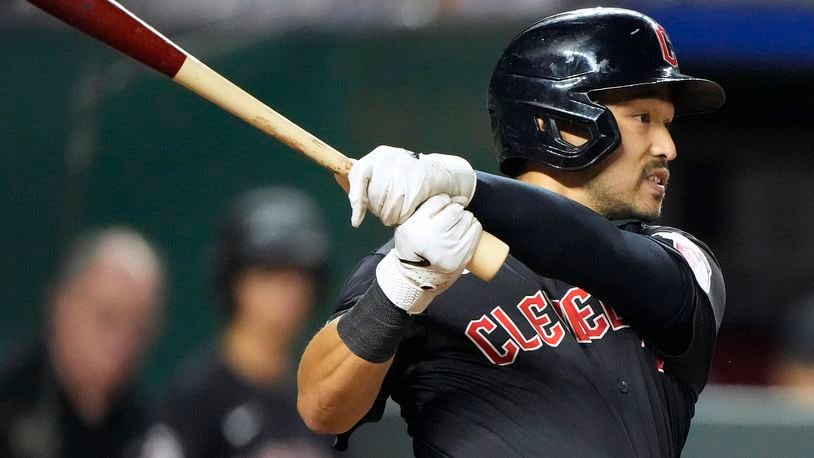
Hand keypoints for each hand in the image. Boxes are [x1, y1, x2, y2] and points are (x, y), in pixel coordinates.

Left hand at [348, 145, 475, 226]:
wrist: (438, 173)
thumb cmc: (404, 177)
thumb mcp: (381, 173)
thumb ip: (360, 179)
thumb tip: (336, 174)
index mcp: (377, 156)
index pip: (357, 177)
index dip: (356, 202)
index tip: (356, 221)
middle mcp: (388, 159)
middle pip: (373, 200)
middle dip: (380, 210)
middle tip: (390, 206)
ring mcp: (403, 170)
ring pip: (387, 209)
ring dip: (393, 216)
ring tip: (401, 207)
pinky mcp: (417, 183)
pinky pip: (402, 213)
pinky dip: (405, 217)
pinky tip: (411, 208)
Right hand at [376, 194, 481, 313]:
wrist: (417, 278)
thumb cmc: (412, 250)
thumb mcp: (406, 227)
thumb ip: (422, 210)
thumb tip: (454, 198)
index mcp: (416, 226)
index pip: (439, 201)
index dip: (443, 201)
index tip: (442, 206)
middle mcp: (434, 236)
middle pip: (455, 209)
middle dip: (454, 210)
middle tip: (449, 218)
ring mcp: (450, 246)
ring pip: (467, 218)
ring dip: (464, 218)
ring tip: (456, 226)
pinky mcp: (462, 255)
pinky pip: (475, 231)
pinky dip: (473, 227)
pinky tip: (466, 230)